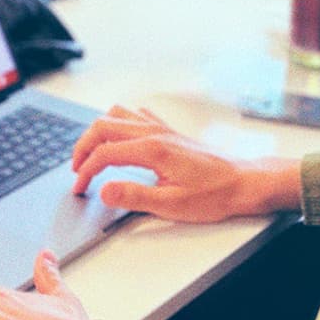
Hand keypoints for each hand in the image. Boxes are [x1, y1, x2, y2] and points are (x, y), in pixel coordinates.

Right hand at [71, 105, 300, 222]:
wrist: (243, 182)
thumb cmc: (214, 194)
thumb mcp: (172, 205)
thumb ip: (134, 197)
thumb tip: (104, 191)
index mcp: (152, 149)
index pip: (104, 153)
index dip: (86, 170)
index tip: (79, 188)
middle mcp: (154, 132)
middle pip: (104, 126)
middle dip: (83, 146)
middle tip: (77, 170)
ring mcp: (162, 128)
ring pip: (118, 114)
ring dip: (99, 131)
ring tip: (91, 153)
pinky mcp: (169, 132)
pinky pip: (137, 115)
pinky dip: (119, 122)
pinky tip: (121, 138)